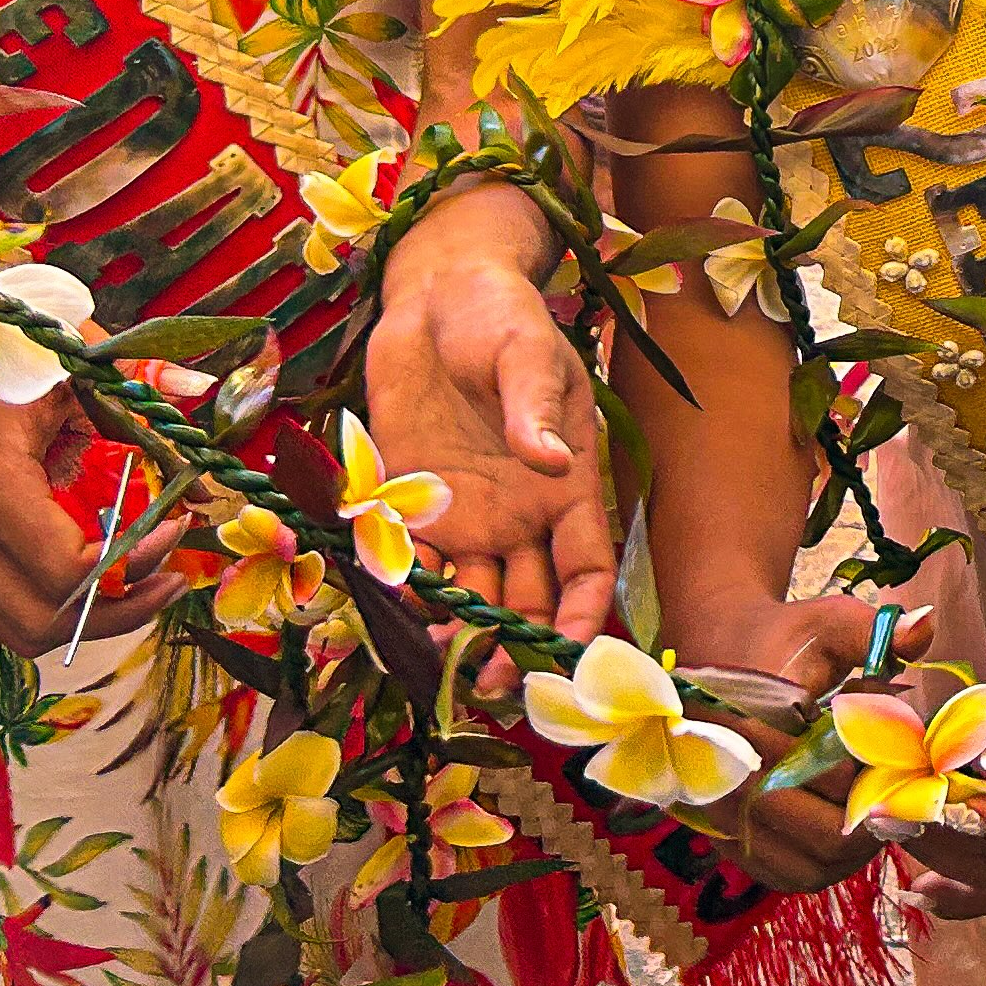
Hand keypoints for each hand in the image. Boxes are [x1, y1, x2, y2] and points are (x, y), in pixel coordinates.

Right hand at [0, 373, 185, 656]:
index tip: (177, 524)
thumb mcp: (74, 364)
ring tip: (144, 579)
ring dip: (91, 616)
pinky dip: (58, 604)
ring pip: (21, 629)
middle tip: (171, 575)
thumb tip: (206, 475)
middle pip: (44, 625)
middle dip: (121, 609)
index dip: (137, 562)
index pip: (69, 574)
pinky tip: (97, 568)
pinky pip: (2, 606)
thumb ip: (144, 407)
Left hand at [362, 187, 613, 638]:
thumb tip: (553, 461)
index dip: (583, 614)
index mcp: (568, 486)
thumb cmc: (500, 318)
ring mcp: (466, 516)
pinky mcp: (410, 506)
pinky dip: (408, 598)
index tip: (569, 651)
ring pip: (472, 598)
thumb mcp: (527, 354)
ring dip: (462, 637)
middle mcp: (520, 516)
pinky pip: (412, 566)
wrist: (433, 300)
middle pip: (529, 600)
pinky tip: (399, 623)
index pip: (587, 567)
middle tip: (499, 686)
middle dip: (519, 648)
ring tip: (445, 670)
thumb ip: (537, 410)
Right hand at [678, 590, 933, 897]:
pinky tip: (851, 828)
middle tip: (907, 791)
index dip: (882, 775)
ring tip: (882, 809)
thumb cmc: (784, 637)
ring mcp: (727, 819)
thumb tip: (925, 625)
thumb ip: (875, 632)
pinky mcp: (730, 838)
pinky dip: (827, 862)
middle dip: (877, 816)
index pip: (835, 780)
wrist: (719, 651)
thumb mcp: (829, 622)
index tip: (910, 758)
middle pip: (827, 836)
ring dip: (857, 848)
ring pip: (811, 866)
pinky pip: (787, 874)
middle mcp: (732, 783)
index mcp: (756, 729)